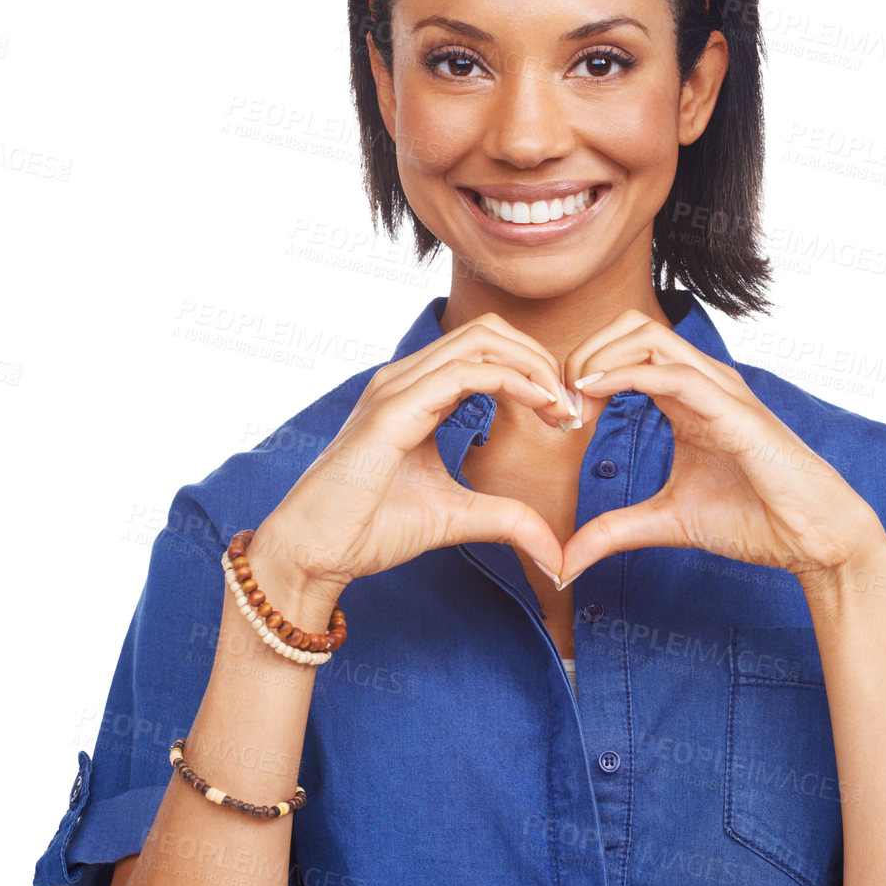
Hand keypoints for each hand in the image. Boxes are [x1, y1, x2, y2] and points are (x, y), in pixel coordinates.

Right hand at [253, 315, 578, 604]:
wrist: (315, 552)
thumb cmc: (368, 529)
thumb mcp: (457, 519)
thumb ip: (507, 521)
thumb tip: (556, 554)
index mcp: (417, 394)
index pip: (485, 350)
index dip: (534, 371)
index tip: (565, 416)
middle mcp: (405, 379)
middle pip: (488, 331)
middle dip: (539, 359)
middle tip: (570, 407)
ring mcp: (396, 388)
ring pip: (480, 340)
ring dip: (532, 367)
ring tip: (560, 407)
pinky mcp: (392, 410)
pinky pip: (463, 373)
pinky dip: (511, 381)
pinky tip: (539, 408)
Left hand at [554, 309, 885, 588]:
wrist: (813, 537)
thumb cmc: (755, 519)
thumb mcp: (666, 522)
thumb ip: (614, 531)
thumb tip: (564, 561)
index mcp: (688, 397)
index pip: (626, 349)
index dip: (582, 369)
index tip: (557, 416)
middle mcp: (704, 382)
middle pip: (631, 326)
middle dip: (584, 351)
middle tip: (558, 402)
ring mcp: (721, 390)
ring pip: (649, 336)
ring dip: (599, 358)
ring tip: (571, 399)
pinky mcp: (734, 412)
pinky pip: (674, 374)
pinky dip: (627, 375)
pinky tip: (594, 394)